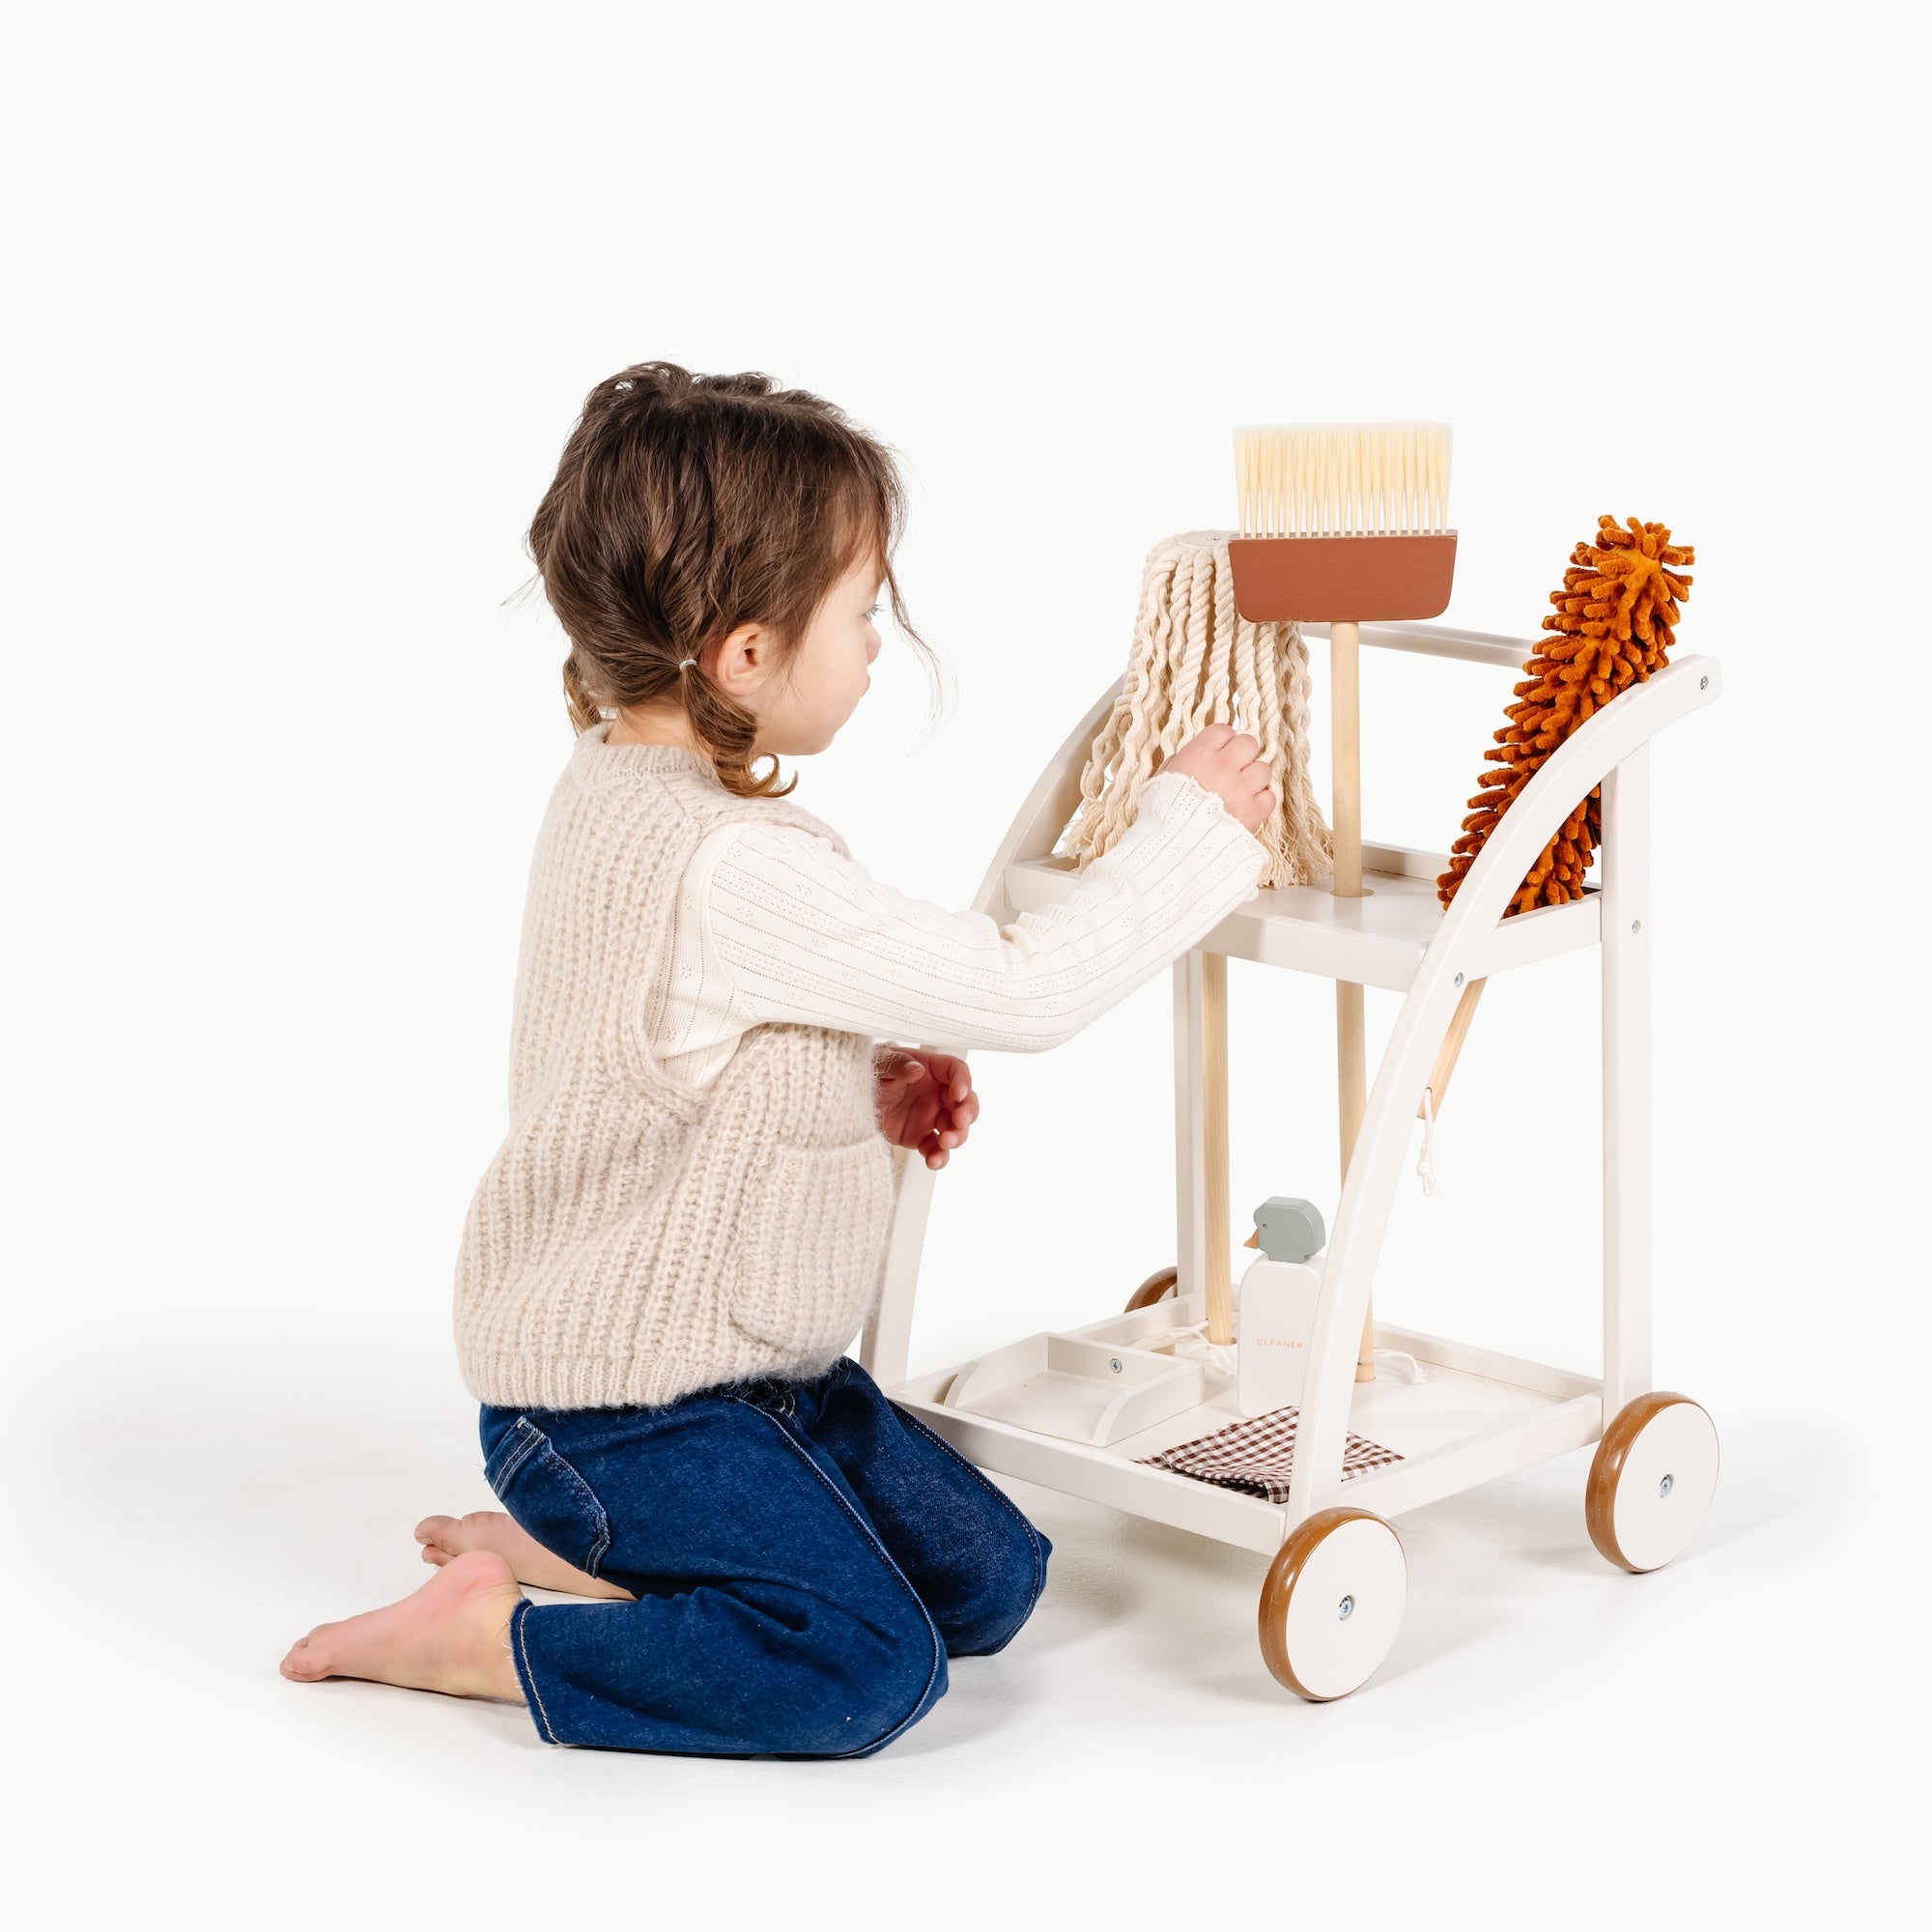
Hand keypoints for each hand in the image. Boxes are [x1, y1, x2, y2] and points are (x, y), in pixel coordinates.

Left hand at [874, 1047, 978, 1170]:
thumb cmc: (867, 1073)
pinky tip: (933, 1161)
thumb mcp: (879, 1063)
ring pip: (955, 1128)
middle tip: (960, 1121)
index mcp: (929, 1069)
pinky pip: (935, 1149)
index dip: (963, 1081)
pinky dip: (938, 1157)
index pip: (956, 1071)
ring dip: (957, 1137)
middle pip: (964, 1102)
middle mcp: (935, 1093)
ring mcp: (929, 1116)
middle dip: (968, 1113)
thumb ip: (898, 1064)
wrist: (847, 1100)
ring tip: (945, 1143)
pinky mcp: (919, 1137)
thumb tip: (916, 1070)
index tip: (959, 1093)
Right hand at [1166, 723, 1275, 831]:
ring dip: (1254, 778)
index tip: (1219, 751)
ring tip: (1241, 790)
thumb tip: (1187, 756)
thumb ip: (1178, 763)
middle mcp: (1223, 767)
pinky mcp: (1252, 813)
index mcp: (1198, 756)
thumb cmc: (1161, 815)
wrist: (1172, 848)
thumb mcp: (1159, 781)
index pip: (1223, 730)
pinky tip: (1246, 807)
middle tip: (1233, 769)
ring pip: (1263, 769)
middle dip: (1242, 754)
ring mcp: (1240, 790)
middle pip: (1249, 743)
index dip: (1222, 741)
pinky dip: (1260, 802)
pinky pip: (1269, 797)